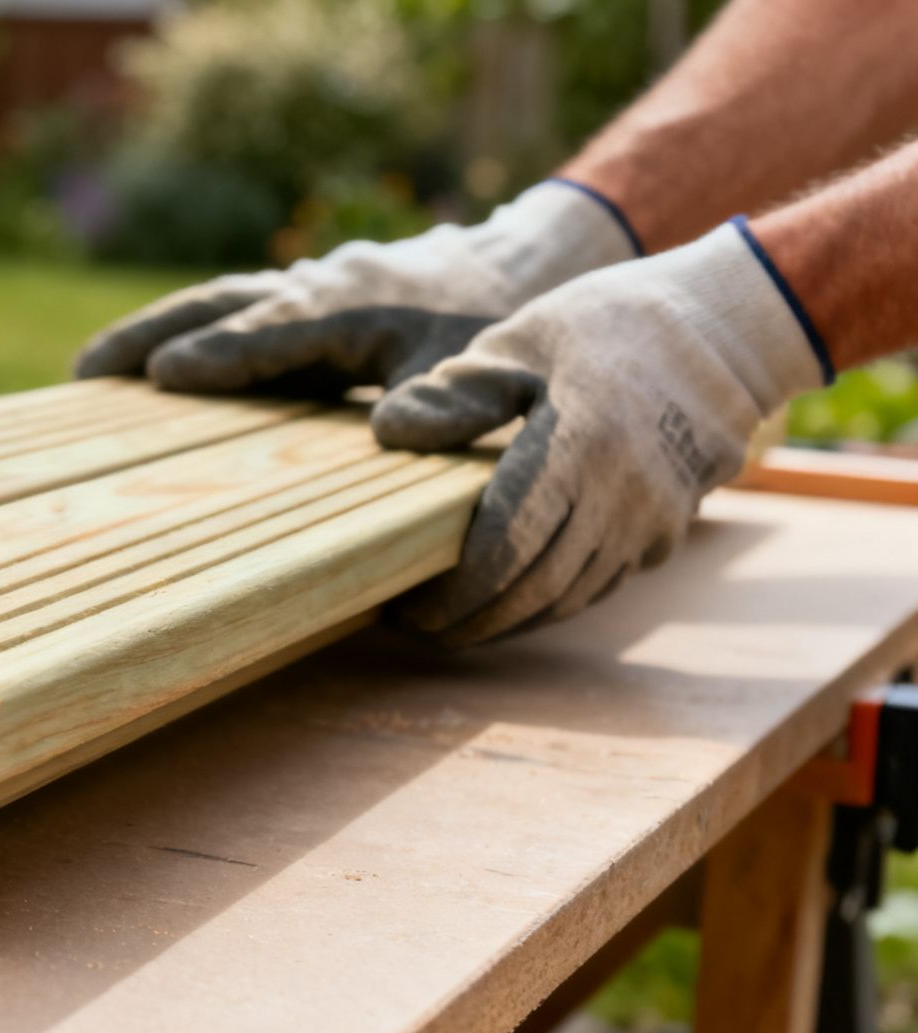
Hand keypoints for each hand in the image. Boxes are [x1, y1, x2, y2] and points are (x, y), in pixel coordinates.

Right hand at [73, 180, 639, 394]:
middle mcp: (314, 288)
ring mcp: (303, 290)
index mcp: (348, 306)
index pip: (266, 332)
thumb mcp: (473, 367)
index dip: (214, 355)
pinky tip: (159, 367)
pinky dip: (190, 334)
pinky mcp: (302, 301)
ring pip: (215, 304)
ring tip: (92, 373)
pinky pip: (233, 313)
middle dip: (144, 336)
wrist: (517, 265)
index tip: (158, 378)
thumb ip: (436, 404)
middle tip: (81, 374)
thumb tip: (391, 435)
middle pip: (213, 306)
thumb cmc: (493, 326)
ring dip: (154, 331)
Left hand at [371, 219, 831, 643]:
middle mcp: (619, 498)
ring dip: (510, 622)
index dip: (452, 594)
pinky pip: (603, 584)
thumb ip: (457, 391)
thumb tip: (387, 432)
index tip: (405, 608)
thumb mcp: (523, 338)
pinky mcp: (669, 530)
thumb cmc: (607, 325)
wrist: (724, 328)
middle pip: (534, 590)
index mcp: (576, 450)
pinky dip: (552, 603)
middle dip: (471, 621)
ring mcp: (651, 520)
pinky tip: (513, 603)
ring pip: (570, 598)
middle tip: (416, 628)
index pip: (503, 550)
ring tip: (455, 625)